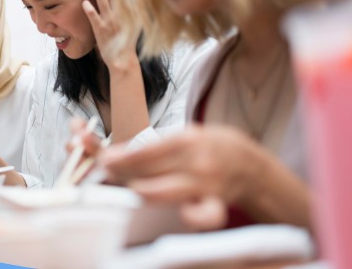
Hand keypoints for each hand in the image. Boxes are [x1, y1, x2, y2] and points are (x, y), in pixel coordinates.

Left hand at [82, 0, 139, 71]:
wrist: (122, 59)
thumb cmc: (128, 39)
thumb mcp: (136, 21)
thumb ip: (137, 4)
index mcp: (128, 10)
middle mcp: (120, 13)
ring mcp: (109, 20)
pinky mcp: (99, 29)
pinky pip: (92, 14)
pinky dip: (87, 6)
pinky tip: (85, 2)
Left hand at [101, 125, 262, 228]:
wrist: (248, 164)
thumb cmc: (210, 148)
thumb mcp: (184, 136)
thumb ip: (154, 147)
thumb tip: (116, 155)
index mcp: (186, 140)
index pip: (144, 151)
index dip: (120, 157)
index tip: (103, 159)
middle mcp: (195, 161)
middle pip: (147, 171)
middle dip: (121, 172)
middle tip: (105, 170)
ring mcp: (205, 185)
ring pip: (163, 192)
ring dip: (140, 191)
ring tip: (129, 187)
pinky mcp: (215, 204)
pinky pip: (205, 215)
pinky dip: (193, 216)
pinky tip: (183, 214)